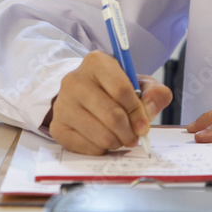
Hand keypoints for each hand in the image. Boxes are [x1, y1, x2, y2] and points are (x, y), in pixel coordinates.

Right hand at [45, 51, 172, 154]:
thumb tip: (149, 109)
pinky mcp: (56, 126)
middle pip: (112, 115)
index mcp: (96, 62)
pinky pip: (86, 147)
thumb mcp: (140, 84)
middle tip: (135, 137)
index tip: (144, 126)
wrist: (86, 96)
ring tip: (121, 138)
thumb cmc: (116, 89)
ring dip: (117, 142)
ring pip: (100, 134)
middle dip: (129, 132)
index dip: (137, 112)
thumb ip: (155, 92)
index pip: (122, 90)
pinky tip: (104, 140)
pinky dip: (101, 149)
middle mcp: (74, 80)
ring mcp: (62, 104)